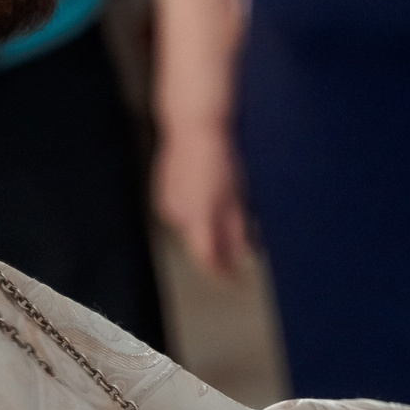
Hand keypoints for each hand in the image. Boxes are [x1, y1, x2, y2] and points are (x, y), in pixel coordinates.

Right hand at [153, 118, 250, 278]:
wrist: (194, 127)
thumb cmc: (222, 158)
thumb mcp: (237, 197)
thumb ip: (238, 228)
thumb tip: (245, 253)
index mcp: (198, 218)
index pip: (208, 259)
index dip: (223, 274)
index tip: (237, 282)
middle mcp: (177, 216)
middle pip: (201, 244)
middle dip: (221, 250)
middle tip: (243, 251)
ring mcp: (167, 204)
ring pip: (193, 228)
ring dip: (210, 229)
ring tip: (233, 218)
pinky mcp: (163, 194)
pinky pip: (184, 212)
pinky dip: (200, 213)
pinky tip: (212, 198)